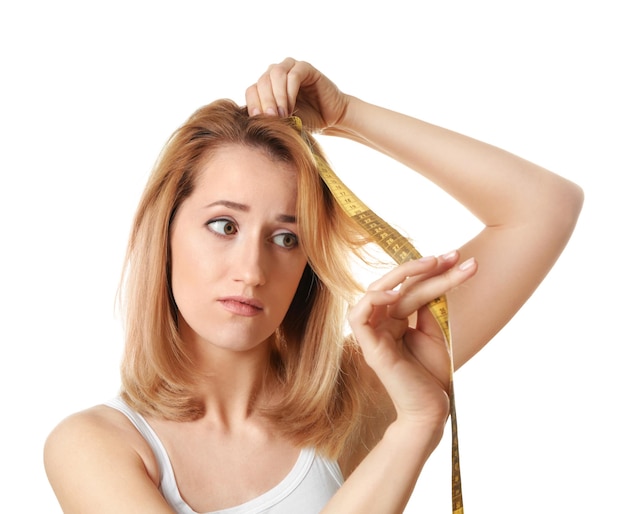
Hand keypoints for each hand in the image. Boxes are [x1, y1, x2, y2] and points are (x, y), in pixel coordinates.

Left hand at [245, 57, 347, 131]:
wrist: (330, 119)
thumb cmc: (305, 121)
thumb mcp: (281, 121)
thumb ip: (267, 117)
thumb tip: (247, 122)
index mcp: (266, 86)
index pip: (252, 90)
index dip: (253, 105)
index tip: (258, 121)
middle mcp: (276, 74)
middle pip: (261, 82)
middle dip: (265, 102)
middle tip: (271, 119)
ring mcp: (290, 68)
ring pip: (275, 74)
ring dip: (277, 96)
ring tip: (283, 114)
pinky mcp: (305, 67)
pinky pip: (293, 75)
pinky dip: (289, 92)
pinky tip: (291, 107)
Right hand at [348, 251, 477, 426]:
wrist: (432, 409)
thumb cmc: (432, 374)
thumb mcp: (433, 333)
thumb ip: (426, 307)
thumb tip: (428, 280)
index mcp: (393, 320)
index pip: (408, 287)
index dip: (433, 272)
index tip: (460, 259)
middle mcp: (381, 324)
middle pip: (393, 285)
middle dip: (420, 266)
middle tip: (451, 256)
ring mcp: (373, 335)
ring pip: (376, 292)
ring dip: (402, 274)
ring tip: (433, 265)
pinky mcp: (370, 348)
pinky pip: (358, 316)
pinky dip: (373, 300)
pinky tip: (396, 293)